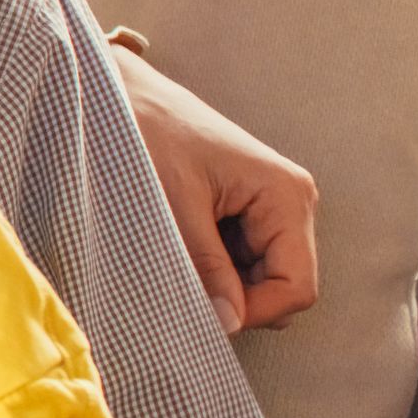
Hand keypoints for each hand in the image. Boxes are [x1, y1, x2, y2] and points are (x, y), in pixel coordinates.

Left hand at [112, 44, 318, 331]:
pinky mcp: (243, 210)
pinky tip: (176, 246)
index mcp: (286, 196)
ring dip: (219, 284)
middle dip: (236, 299)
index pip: (296, 287)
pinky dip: (209, 267)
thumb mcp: (174, 206)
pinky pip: (237, 260)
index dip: (255, 312)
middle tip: (182, 287)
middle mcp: (290, 202)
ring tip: (173, 256)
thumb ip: (205, 266)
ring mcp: (268, 207)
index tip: (204, 316)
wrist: (121, 94)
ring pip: (257, 278)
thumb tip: (228, 323)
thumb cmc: (147, 136)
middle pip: (282, 286)